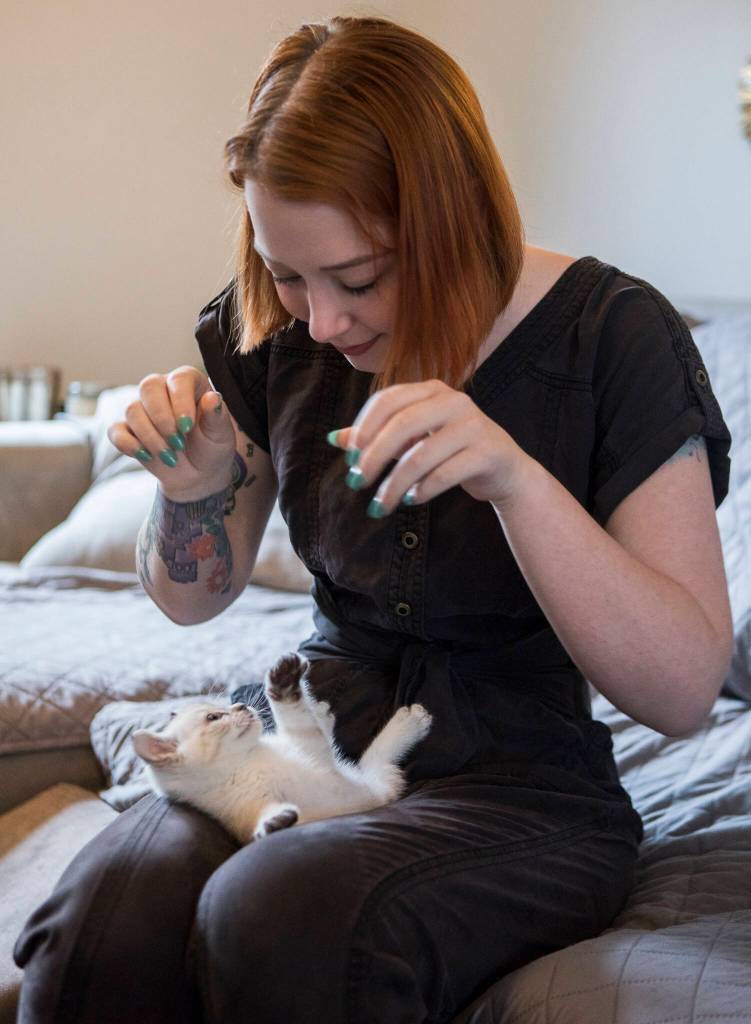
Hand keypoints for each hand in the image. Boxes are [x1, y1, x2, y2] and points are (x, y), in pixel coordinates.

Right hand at [106, 366, 236, 500]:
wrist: (199, 474)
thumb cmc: (212, 447)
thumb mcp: (221, 434)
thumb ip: (216, 416)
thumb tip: (212, 399)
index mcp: (188, 383)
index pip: (179, 379)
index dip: (181, 402)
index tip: (188, 427)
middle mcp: (162, 389)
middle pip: (148, 387)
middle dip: (162, 418)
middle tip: (179, 443)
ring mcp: (143, 409)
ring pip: (132, 410)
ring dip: (150, 436)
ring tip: (171, 456)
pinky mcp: (128, 430)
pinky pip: (115, 430)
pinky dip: (128, 444)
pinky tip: (146, 455)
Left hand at [327, 379, 529, 515]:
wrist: (504, 470)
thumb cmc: (451, 451)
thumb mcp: (412, 440)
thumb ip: (377, 437)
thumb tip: (336, 439)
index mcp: (432, 389)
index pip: (388, 400)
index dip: (364, 427)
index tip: (349, 457)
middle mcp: (454, 400)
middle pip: (402, 425)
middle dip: (374, 457)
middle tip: (357, 483)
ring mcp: (473, 425)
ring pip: (422, 455)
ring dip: (395, 484)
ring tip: (382, 505)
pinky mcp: (488, 451)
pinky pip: (445, 473)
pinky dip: (423, 490)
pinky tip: (411, 500)